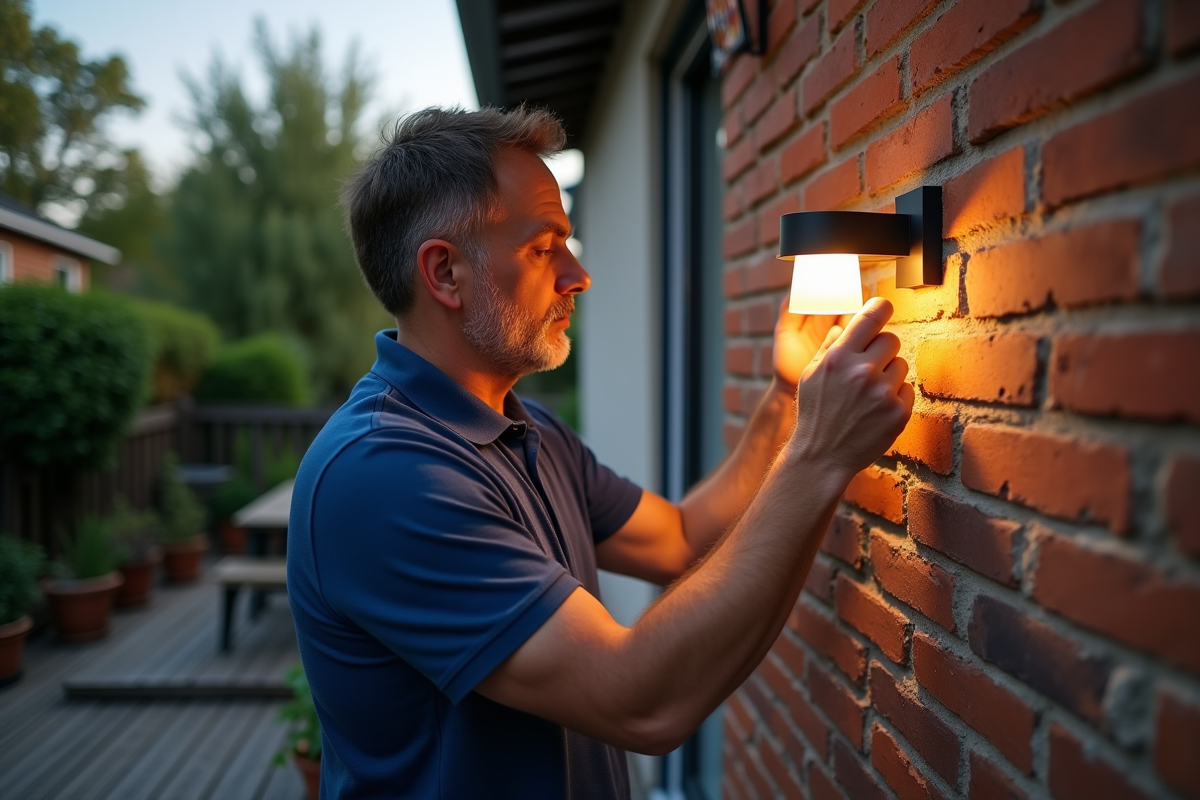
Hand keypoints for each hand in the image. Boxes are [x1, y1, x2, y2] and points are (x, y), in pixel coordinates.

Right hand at [786, 298, 912, 477]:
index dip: (881, 307)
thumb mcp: (811, 375)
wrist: (821, 457)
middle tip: (869, 367)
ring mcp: (882, 393)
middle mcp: (862, 372)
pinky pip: (907, 390)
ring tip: (868, 394)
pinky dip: (896, 397)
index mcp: (839, 357)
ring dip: (889, 375)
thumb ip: (830, 346)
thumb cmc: (815, 413)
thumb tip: (847, 324)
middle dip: (882, 350)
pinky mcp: (898, 413)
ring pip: (901, 365)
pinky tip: (876, 410)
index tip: (884, 307)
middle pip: (891, 339)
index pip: (871, 316)